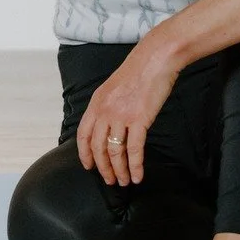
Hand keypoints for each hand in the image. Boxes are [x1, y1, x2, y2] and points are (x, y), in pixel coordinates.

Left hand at [76, 42, 179, 185]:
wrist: (156, 58)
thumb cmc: (139, 70)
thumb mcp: (114, 87)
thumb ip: (108, 105)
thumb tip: (109, 126)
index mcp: (97, 102)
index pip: (83, 134)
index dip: (85, 154)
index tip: (89, 166)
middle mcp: (105, 111)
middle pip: (98, 148)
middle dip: (103, 168)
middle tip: (110, 180)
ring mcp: (121, 116)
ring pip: (115, 153)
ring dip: (120, 171)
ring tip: (125, 181)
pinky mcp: (139, 119)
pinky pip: (134, 150)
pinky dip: (135, 166)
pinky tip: (138, 175)